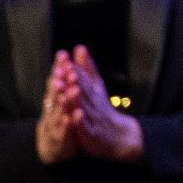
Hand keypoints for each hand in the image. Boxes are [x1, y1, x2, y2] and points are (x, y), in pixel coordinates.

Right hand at [35, 54, 79, 164]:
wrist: (55, 152)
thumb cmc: (62, 120)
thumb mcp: (64, 99)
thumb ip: (67, 78)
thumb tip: (70, 55)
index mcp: (53, 101)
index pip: (55, 81)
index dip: (58, 69)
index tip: (62, 56)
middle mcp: (52, 111)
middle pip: (54, 95)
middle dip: (59, 82)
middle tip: (64, 70)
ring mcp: (55, 125)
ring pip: (59, 112)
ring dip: (65, 101)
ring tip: (73, 90)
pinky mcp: (62, 139)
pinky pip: (65, 131)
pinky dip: (69, 123)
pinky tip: (74, 115)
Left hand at [65, 45, 142, 162]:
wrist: (118, 135)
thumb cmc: (103, 109)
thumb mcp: (97, 85)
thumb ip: (88, 68)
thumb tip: (79, 47)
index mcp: (93, 90)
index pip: (82, 77)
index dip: (73, 68)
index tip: (64, 58)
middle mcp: (93, 102)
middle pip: (83, 89)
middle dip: (74, 78)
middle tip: (65, 67)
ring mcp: (92, 117)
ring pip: (82, 105)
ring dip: (75, 96)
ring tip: (66, 87)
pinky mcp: (90, 132)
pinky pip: (84, 125)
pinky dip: (80, 119)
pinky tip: (75, 114)